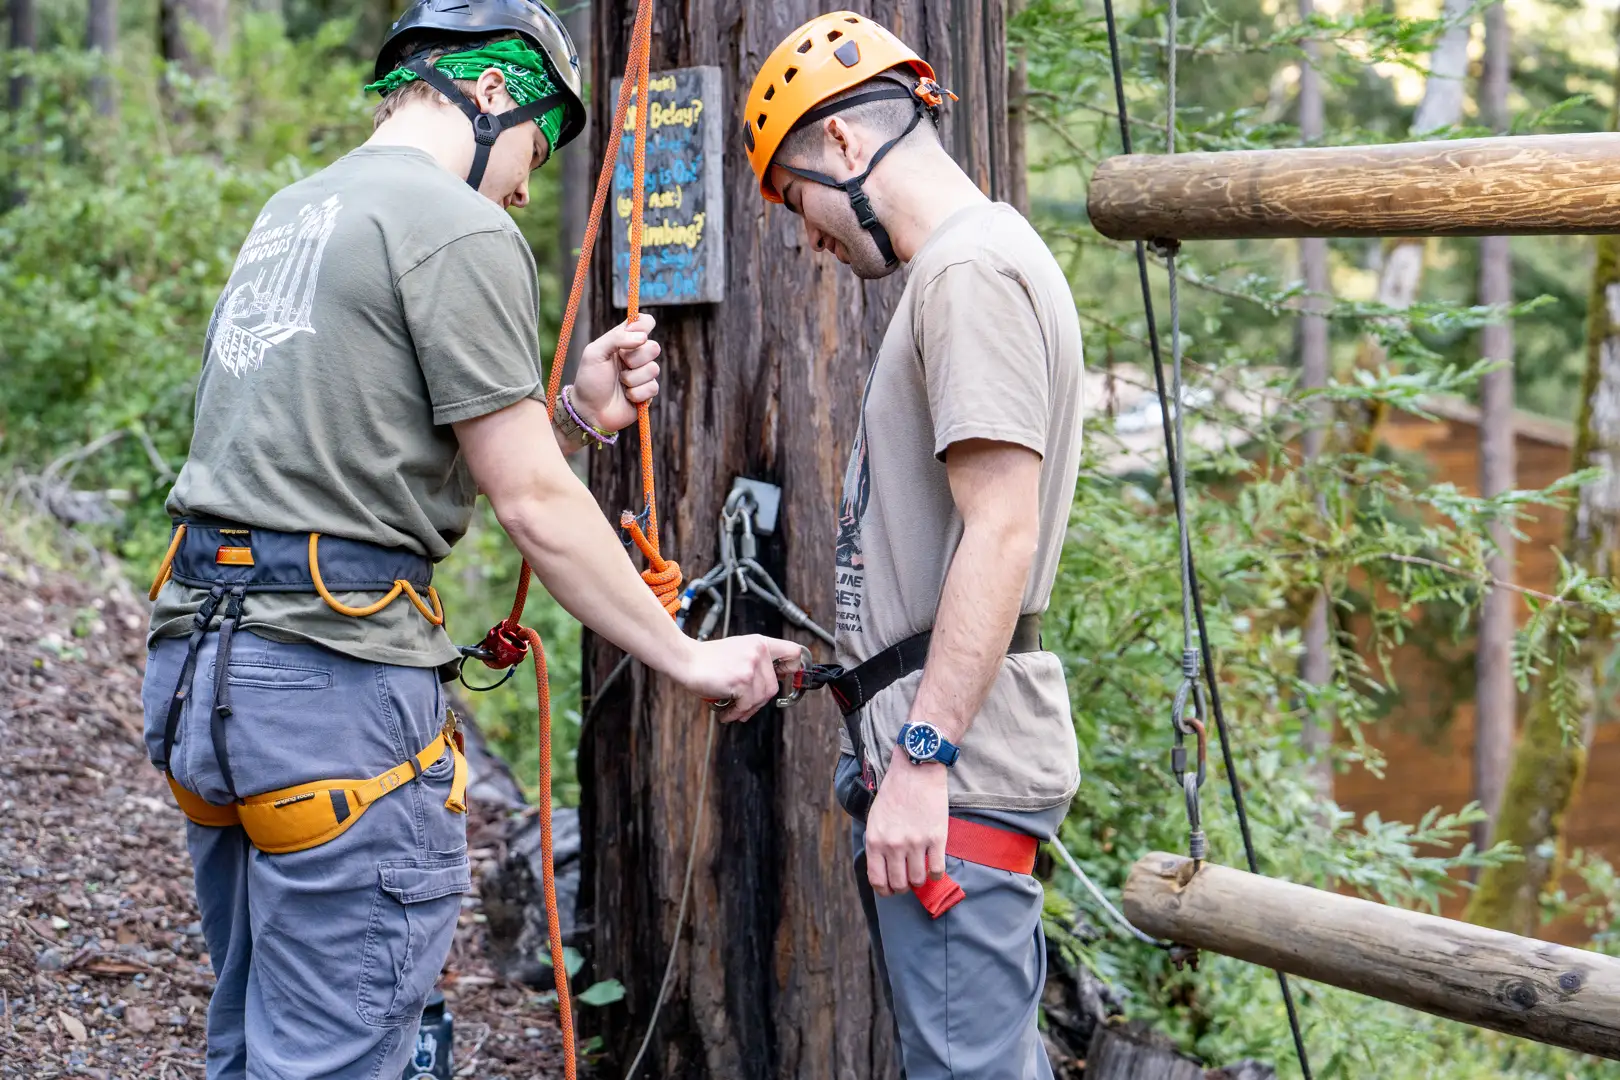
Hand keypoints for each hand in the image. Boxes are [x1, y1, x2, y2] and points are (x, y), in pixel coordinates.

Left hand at [571, 314, 661, 433]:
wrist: (589, 411)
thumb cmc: (589, 380)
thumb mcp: (594, 353)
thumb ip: (616, 338)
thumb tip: (642, 336)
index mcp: (623, 341)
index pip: (644, 322)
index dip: (643, 326)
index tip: (633, 334)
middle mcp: (635, 355)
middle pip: (654, 347)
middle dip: (635, 358)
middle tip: (621, 365)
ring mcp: (642, 374)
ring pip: (654, 369)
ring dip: (633, 378)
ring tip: (620, 383)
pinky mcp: (647, 393)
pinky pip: (653, 387)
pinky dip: (636, 393)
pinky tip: (626, 396)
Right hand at [675, 635, 806, 722]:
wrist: (685, 659)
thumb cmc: (707, 659)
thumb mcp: (737, 650)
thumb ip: (756, 661)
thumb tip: (773, 682)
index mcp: (760, 643)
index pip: (793, 652)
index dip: (794, 668)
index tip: (786, 679)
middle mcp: (759, 652)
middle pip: (773, 687)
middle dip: (758, 701)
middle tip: (744, 707)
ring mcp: (751, 666)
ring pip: (761, 699)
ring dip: (746, 710)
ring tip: (733, 710)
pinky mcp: (742, 680)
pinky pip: (747, 705)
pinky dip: (736, 713)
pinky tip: (726, 713)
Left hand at [864, 746, 948, 897]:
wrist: (916, 770)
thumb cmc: (894, 792)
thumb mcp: (875, 818)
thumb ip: (877, 844)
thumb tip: (883, 869)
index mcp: (875, 840)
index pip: (877, 880)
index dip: (884, 890)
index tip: (890, 890)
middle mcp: (894, 845)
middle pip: (899, 884)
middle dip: (903, 888)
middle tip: (907, 882)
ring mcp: (916, 842)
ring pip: (918, 880)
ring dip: (919, 881)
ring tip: (920, 873)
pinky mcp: (937, 838)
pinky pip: (937, 870)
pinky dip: (936, 876)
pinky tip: (935, 870)